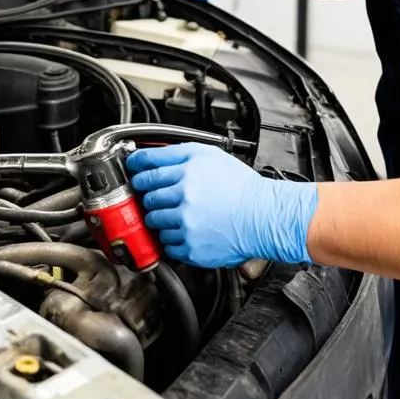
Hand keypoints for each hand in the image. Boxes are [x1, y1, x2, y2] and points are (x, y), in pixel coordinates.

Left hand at [125, 143, 318, 268]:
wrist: (263, 217)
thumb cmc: (241, 187)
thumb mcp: (212, 155)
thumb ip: (179, 152)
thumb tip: (151, 155)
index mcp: (188, 170)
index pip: (147, 169)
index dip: (138, 171)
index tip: (136, 174)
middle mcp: (184, 195)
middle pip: (147, 196)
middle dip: (151, 196)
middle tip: (163, 197)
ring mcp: (185, 222)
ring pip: (153, 221)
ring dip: (160, 218)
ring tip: (180, 215)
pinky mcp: (190, 246)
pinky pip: (166, 244)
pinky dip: (172, 238)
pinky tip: (188, 230)